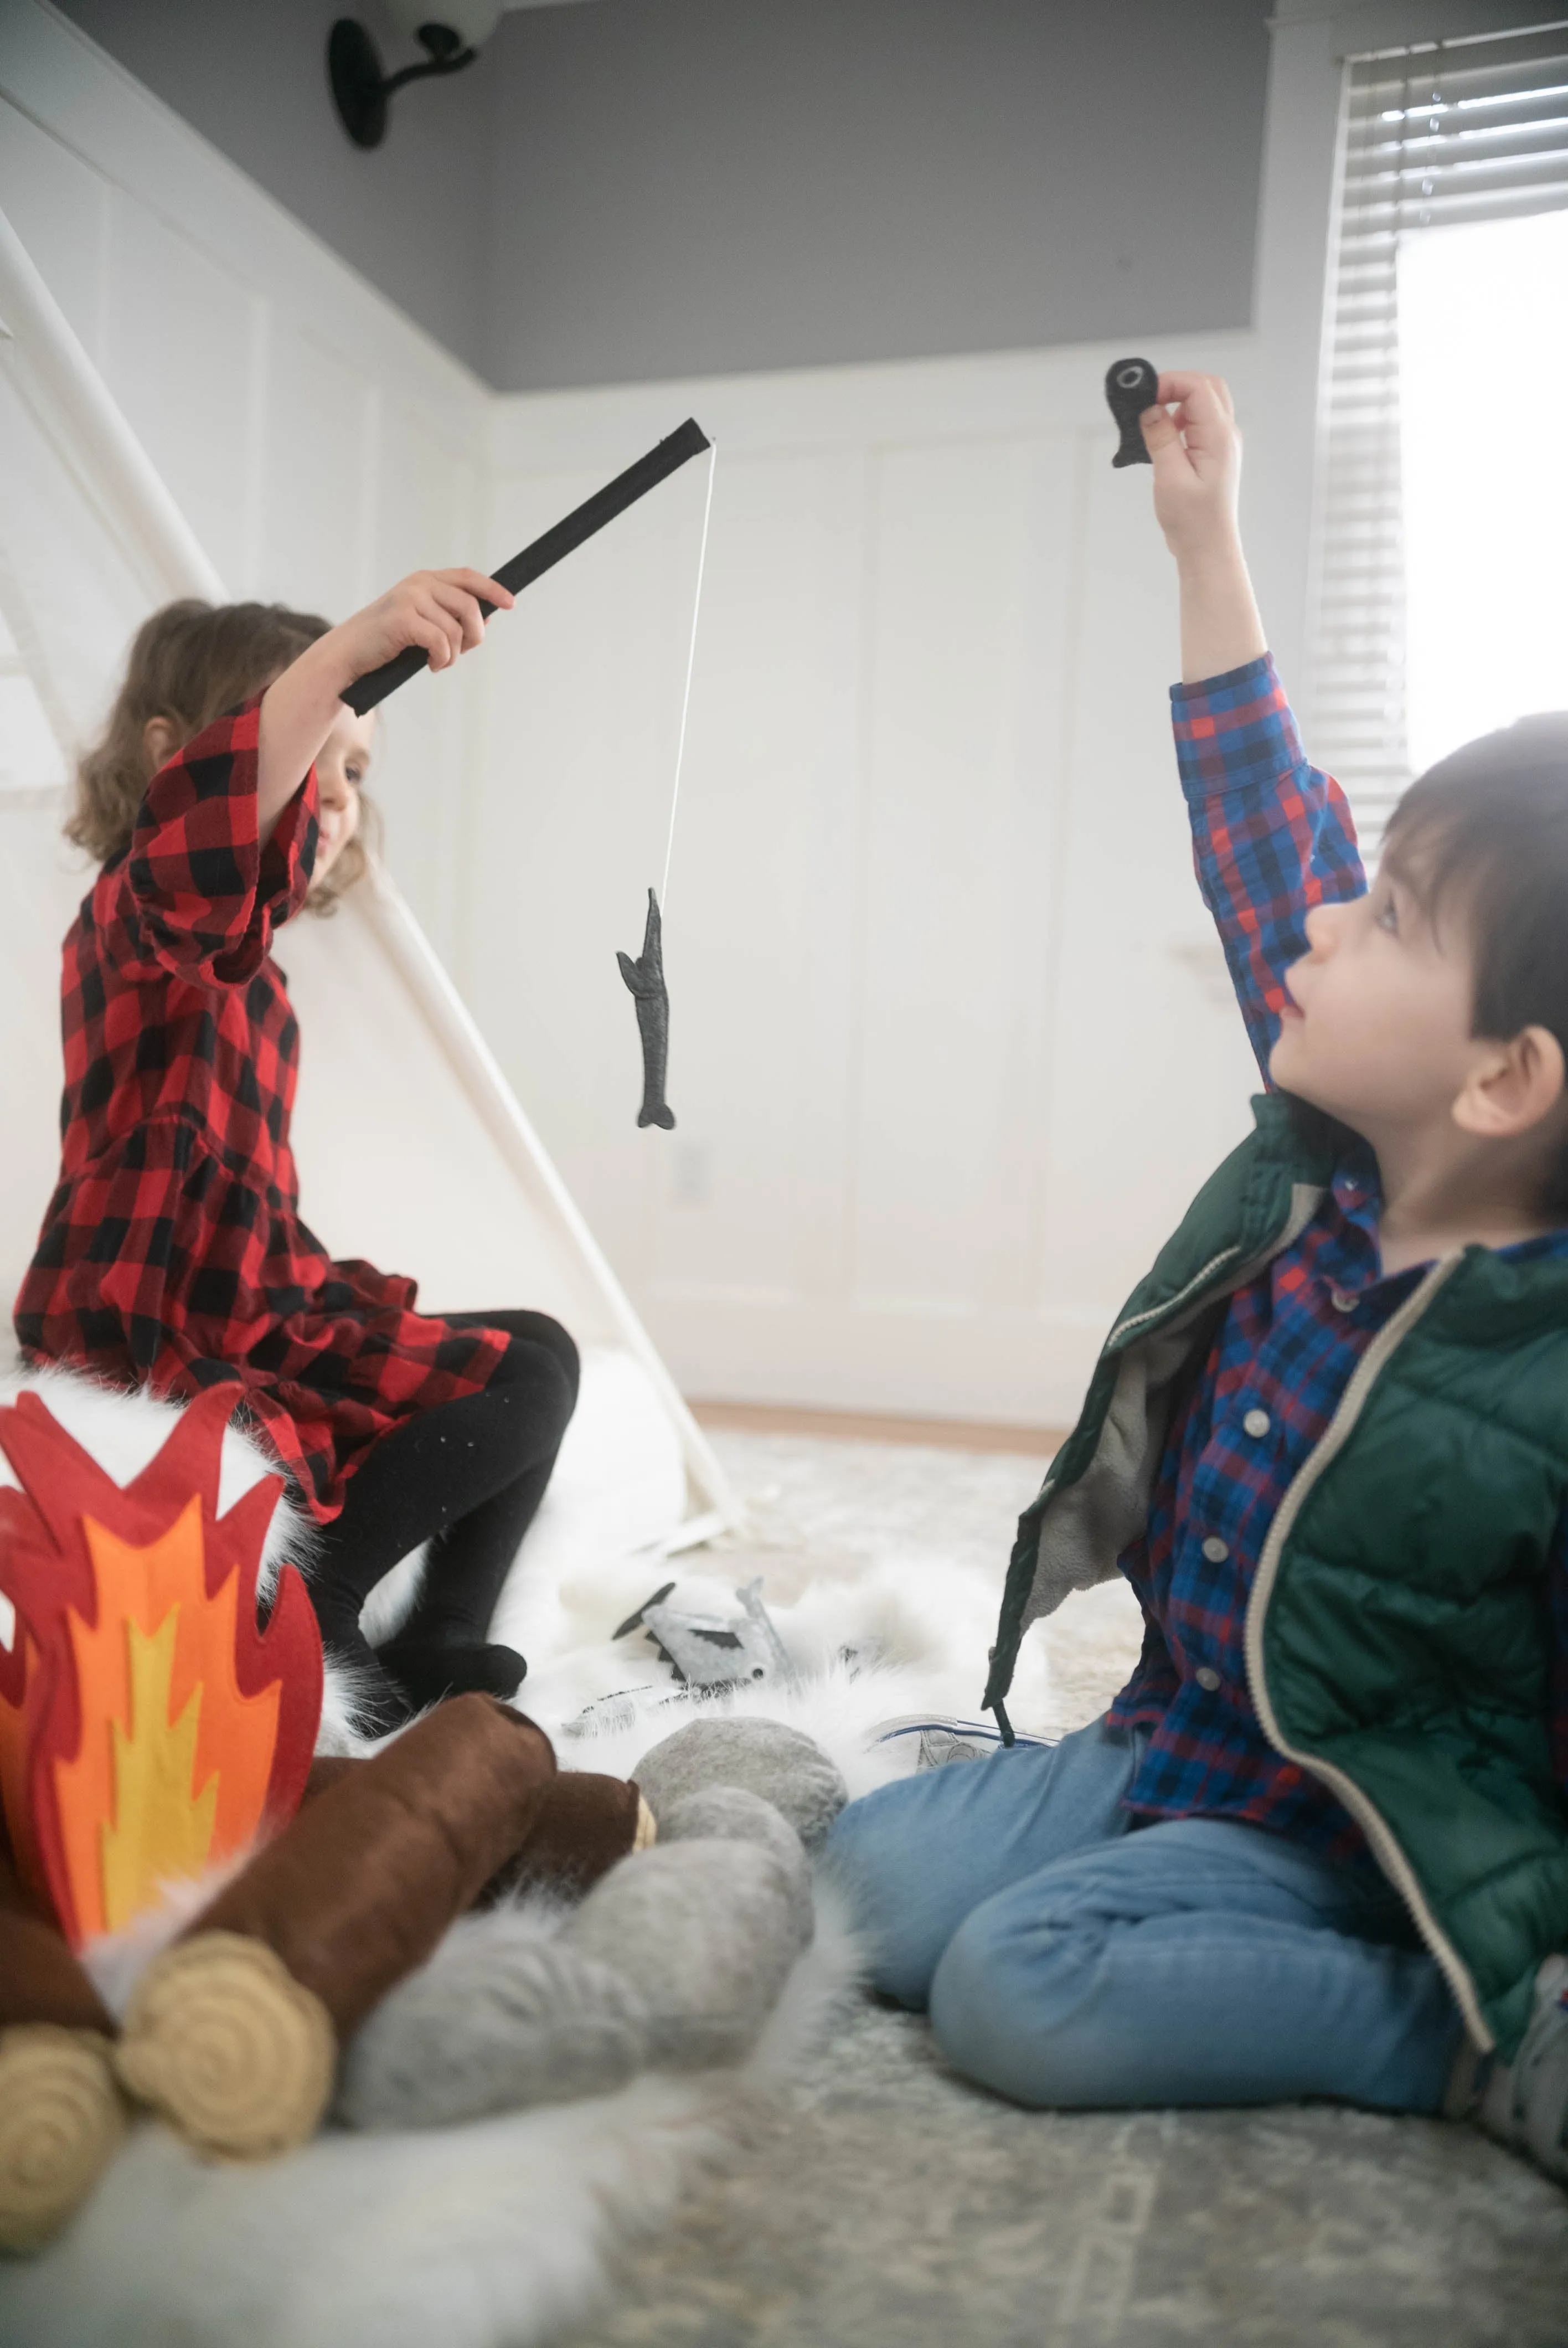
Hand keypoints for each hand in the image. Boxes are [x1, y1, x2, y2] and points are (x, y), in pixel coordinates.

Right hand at [309, 568, 514, 693]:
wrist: (350, 653)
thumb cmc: (388, 641)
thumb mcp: (422, 623)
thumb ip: (449, 616)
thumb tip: (486, 617)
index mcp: (425, 580)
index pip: (468, 577)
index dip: (492, 589)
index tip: (511, 603)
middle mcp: (419, 584)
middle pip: (470, 605)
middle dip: (475, 635)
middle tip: (463, 652)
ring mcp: (409, 599)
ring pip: (456, 629)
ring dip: (454, 654)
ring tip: (440, 662)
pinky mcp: (402, 619)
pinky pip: (441, 642)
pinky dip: (442, 660)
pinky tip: (431, 665)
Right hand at [1140, 372, 1242, 562]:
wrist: (1207, 547)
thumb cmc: (1192, 521)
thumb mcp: (1170, 477)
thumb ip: (1160, 437)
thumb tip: (1150, 408)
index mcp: (1219, 437)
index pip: (1198, 388)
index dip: (1170, 383)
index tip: (1145, 396)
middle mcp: (1226, 435)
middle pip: (1207, 386)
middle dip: (1176, 386)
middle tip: (1149, 402)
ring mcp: (1222, 443)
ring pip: (1204, 402)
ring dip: (1178, 402)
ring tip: (1154, 423)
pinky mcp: (1214, 452)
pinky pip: (1200, 421)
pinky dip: (1180, 418)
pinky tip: (1163, 437)